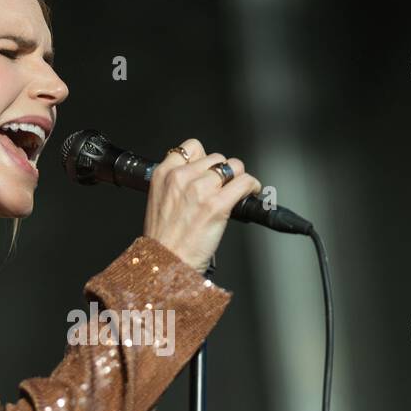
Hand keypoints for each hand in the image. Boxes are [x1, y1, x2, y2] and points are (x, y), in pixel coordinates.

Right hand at [142, 138, 261, 273]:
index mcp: (163, 174)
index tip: (209, 171)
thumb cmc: (163, 240)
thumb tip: (202, 177)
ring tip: (237, 191)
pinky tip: (250, 193)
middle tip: (223, 189)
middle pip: (216, 157)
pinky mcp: (217, 205)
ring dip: (238, 178)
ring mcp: (199, 190)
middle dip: (222, 172)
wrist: (164, 262)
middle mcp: (181, 177)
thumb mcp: (158, 202)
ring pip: (232, 167)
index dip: (205, 158)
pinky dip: (251, 186)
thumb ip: (176, 185)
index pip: (192, 147)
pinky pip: (244, 182)